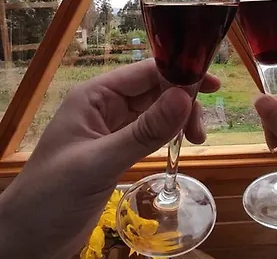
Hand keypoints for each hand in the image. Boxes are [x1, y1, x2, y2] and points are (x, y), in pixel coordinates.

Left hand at [0, 59, 219, 258]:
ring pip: (156, 110)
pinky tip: (181, 142)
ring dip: (178, 119)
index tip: (210, 87)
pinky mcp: (120, 147)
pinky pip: (152, 130)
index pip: (144, 73)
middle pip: (155, 90)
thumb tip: (185, 98)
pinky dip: (169, 134)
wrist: (29, 240)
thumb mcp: (99, 162)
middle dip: (182, 102)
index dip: (178, 74)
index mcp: (96, 95)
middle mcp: (106, 105)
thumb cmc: (52, 195)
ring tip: (195, 139)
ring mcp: (114, 126)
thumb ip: (144, 131)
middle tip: (200, 129)